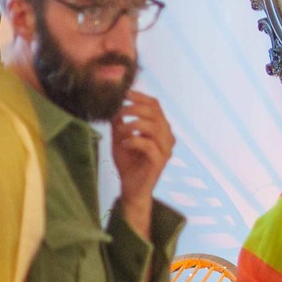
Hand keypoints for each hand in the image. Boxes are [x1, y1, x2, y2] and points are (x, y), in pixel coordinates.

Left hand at [110, 90, 174, 228]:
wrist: (131, 188)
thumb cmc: (128, 162)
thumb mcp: (120, 137)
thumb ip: (119, 121)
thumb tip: (114, 104)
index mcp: (160, 128)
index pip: (155, 105)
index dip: (140, 97)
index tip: (124, 93)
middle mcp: (167, 136)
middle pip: (155, 112)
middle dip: (135, 108)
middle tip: (119, 112)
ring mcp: (166, 149)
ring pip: (154, 127)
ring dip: (134, 124)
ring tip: (120, 130)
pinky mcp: (160, 162)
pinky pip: (149, 144)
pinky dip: (134, 140)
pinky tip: (124, 144)